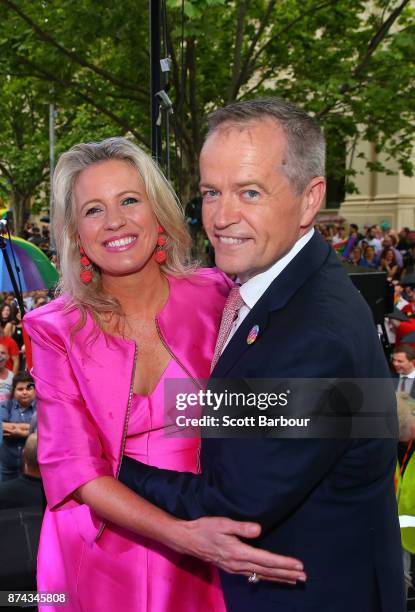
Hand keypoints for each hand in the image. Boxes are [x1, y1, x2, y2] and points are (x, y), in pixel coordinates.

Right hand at [176, 517, 305, 583]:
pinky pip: (253, 575)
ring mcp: (234, 568)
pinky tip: (271, 577)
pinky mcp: (231, 568)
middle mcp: (238, 564)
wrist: (187, 539)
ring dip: (279, 577)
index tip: (299, 565)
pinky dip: (266, 577)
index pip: (267, 560)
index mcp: (239, 553)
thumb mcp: (222, 523)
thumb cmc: (205, 528)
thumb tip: (259, 530)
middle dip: (287, 574)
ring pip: (261, 575)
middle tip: (304, 576)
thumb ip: (241, 527)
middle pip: (267, 571)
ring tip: (294, 579)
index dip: (284, 563)